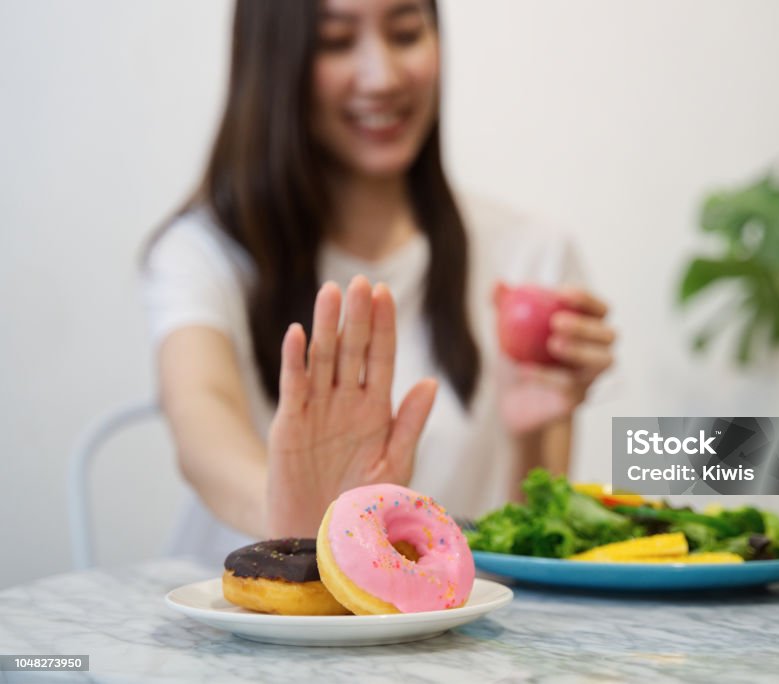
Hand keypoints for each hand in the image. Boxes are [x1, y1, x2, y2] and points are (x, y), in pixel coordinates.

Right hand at [266, 276, 437, 536]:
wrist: (323, 536)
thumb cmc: (364, 503)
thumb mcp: (395, 465)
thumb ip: (410, 425)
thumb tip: (430, 382)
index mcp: (377, 409)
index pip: (381, 357)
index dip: (383, 326)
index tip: (386, 293)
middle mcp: (347, 402)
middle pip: (353, 349)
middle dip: (358, 316)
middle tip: (361, 282)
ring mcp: (317, 410)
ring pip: (323, 359)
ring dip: (327, 325)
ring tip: (331, 292)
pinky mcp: (289, 425)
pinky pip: (294, 387)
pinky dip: (295, 360)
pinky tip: (298, 332)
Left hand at [496, 285, 614, 434]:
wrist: (511, 400)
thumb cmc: (517, 356)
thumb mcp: (506, 329)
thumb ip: (504, 305)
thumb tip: (498, 283)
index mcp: (587, 327)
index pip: (599, 309)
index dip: (586, 299)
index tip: (560, 293)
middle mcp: (597, 351)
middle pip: (608, 335)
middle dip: (586, 325)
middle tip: (557, 322)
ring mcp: (590, 378)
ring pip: (604, 362)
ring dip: (581, 350)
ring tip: (552, 344)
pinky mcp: (578, 399)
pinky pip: (571, 388)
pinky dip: (548, 377)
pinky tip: (525, 369)